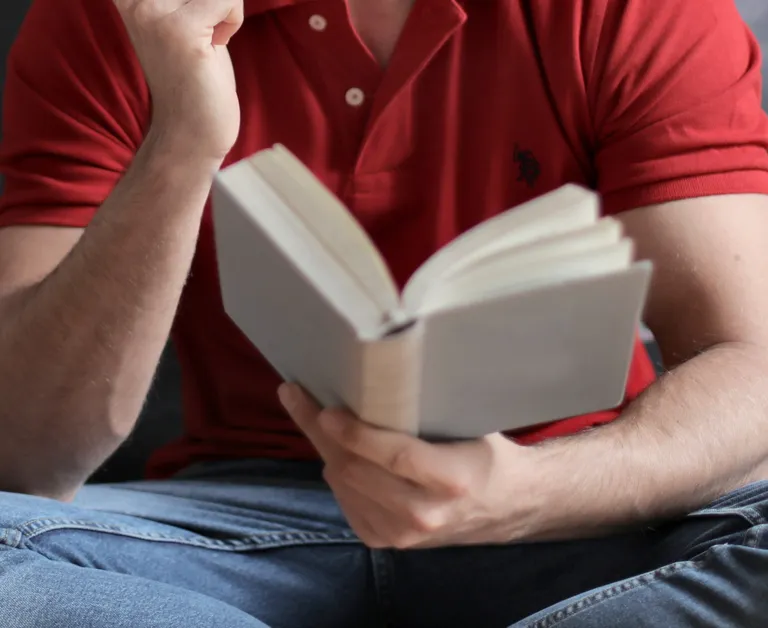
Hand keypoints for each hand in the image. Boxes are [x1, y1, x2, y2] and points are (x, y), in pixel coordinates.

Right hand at [114, 0, 243, 160]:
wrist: (192, 131)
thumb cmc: (196, 76)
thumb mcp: (188, 18)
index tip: (201, 22)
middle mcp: (134, 1)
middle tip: (208, 24)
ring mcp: (152, 13)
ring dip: (225, 4)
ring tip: (211, 34)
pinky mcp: (180, 33)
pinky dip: (232, 18)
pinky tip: (218, 43)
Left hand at [279, 383, 543, 548]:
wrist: (507, 507)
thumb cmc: (486, 454)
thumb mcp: (469, 426)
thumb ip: (425, 413)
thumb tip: (374, 374)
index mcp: (452, 478)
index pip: (396, 456)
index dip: (356, 433)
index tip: (325, 408)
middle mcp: (424, 513)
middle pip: (357, 470)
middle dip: (320, 431)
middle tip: (295, 396)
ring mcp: (402, 534)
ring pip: (343, 485)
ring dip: (324, 449)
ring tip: (312, 416)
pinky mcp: (386, 542)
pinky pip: (345, 502)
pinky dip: (335, 473)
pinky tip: (337, 452)